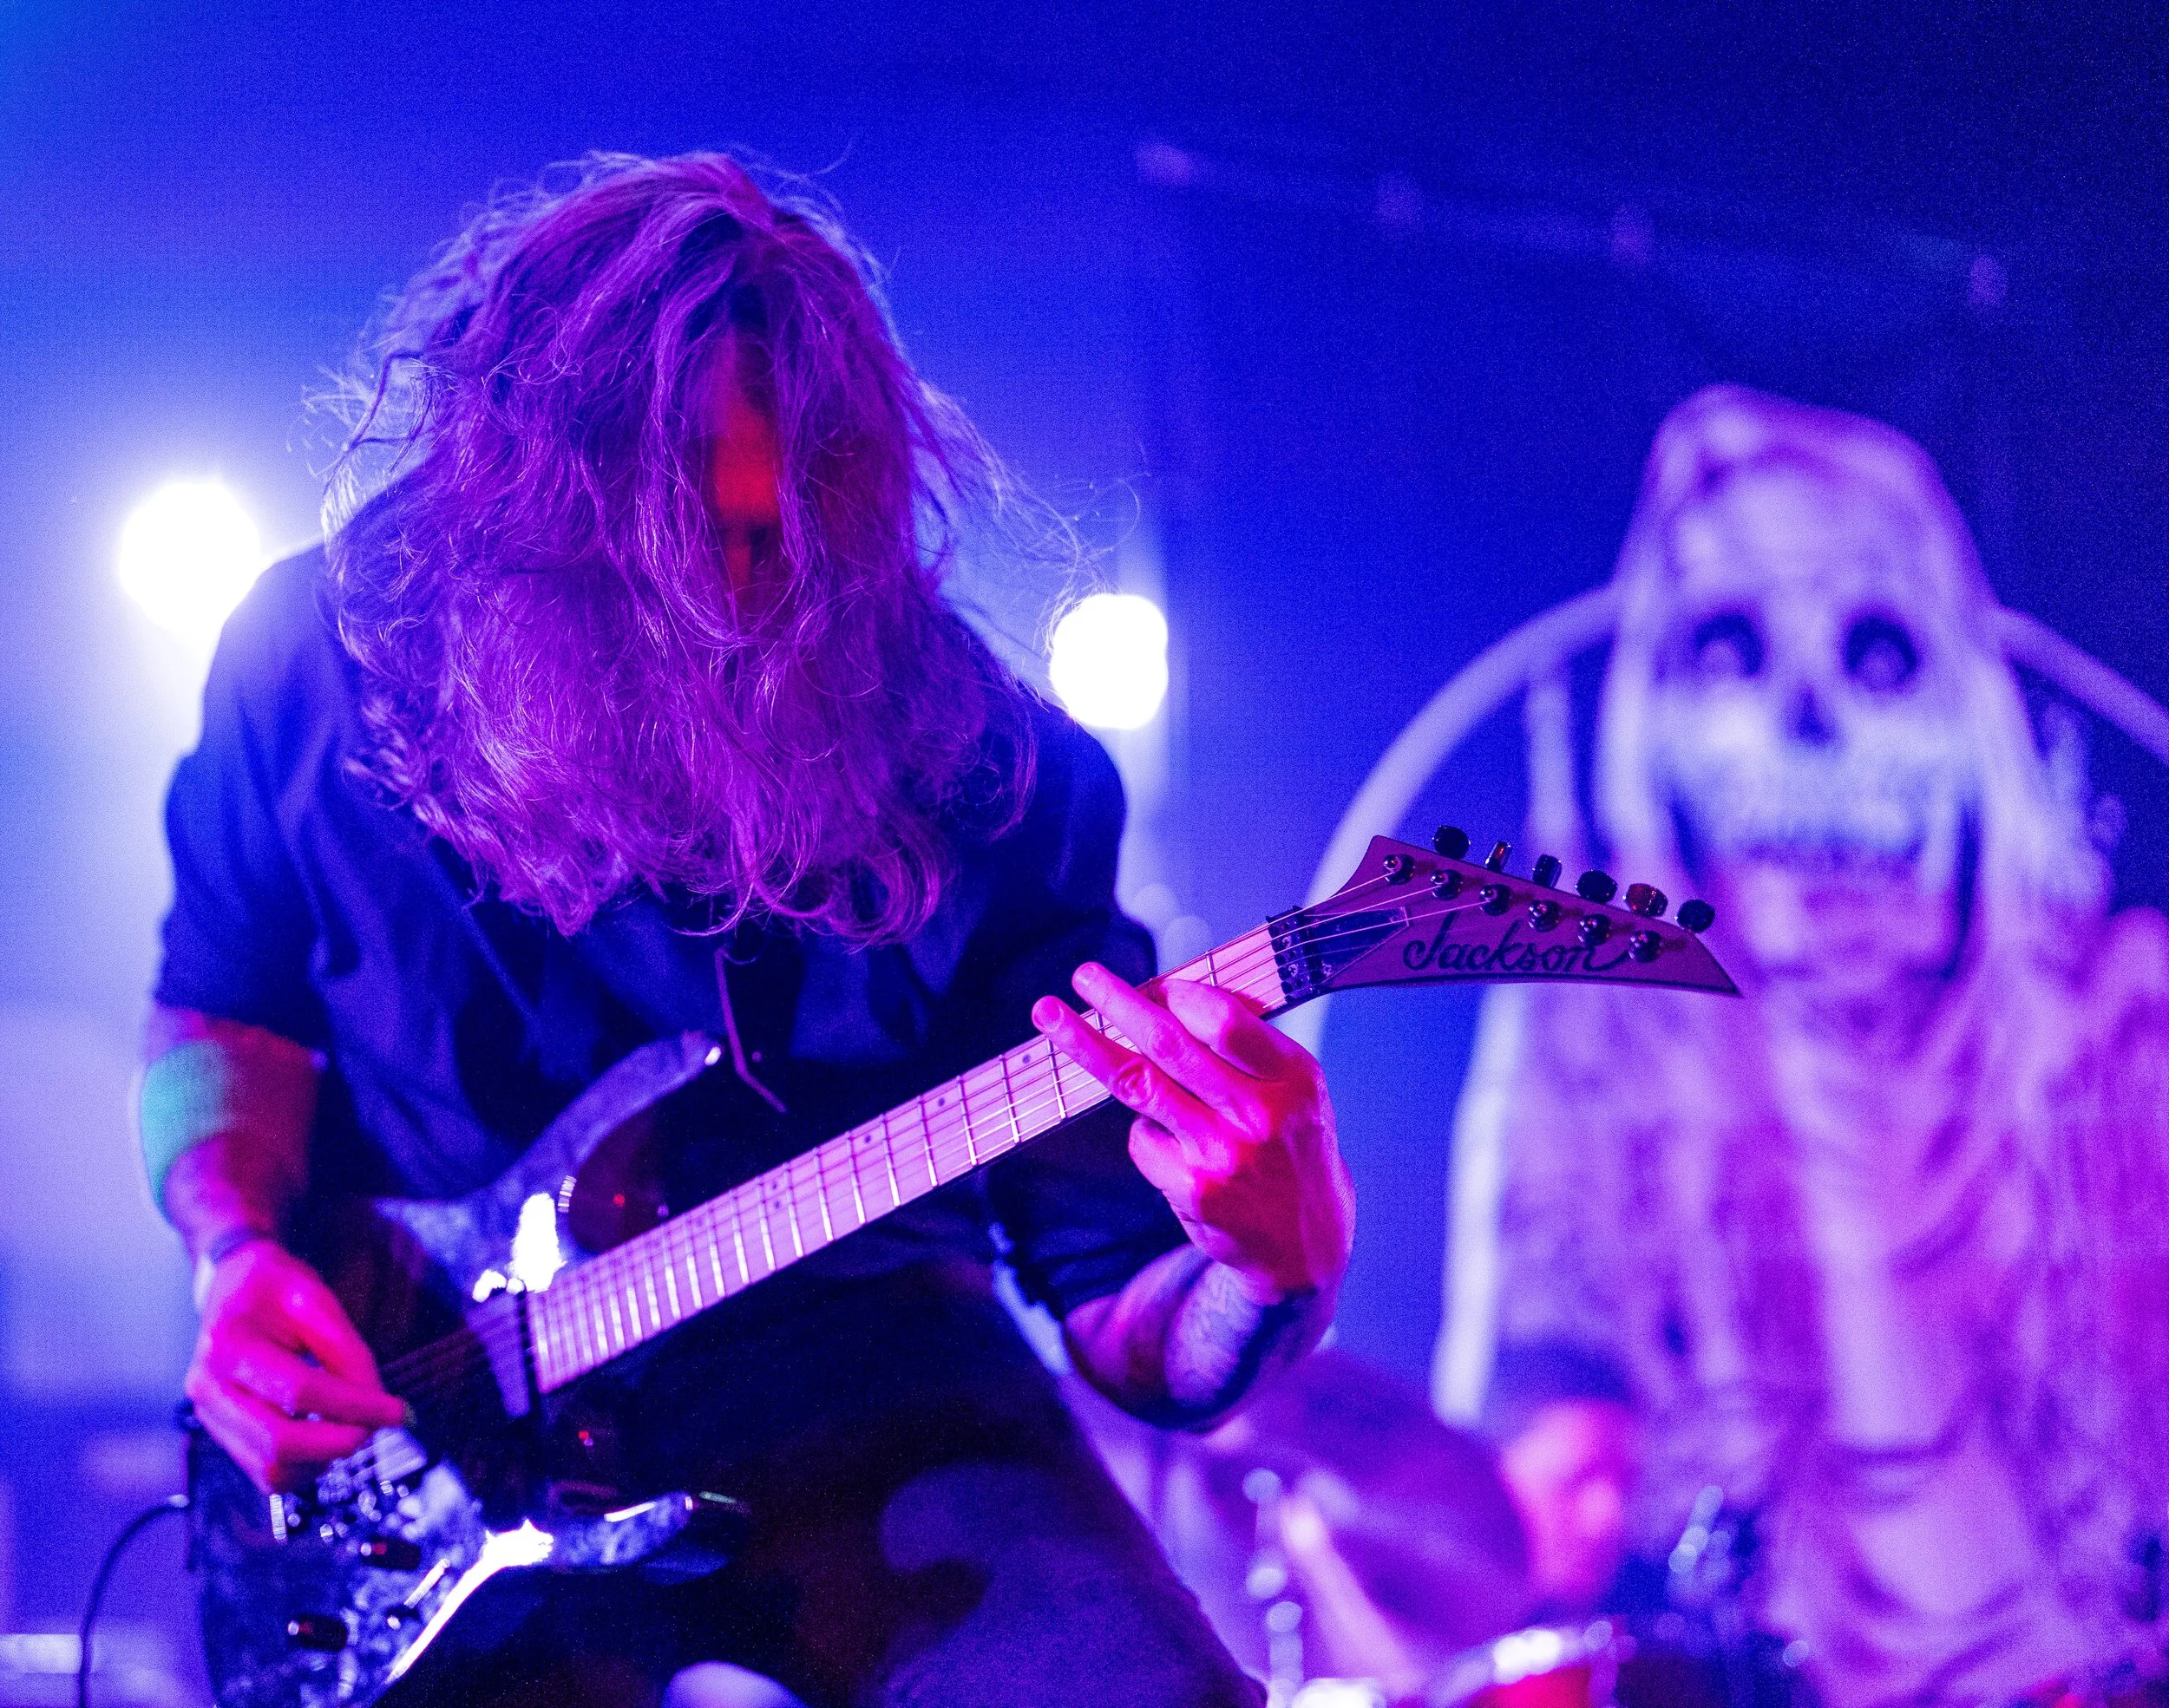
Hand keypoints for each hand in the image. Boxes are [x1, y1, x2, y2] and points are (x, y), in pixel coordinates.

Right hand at [185, 1240, 406, 1490]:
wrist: (230, 1287)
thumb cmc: (274, 1287)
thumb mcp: (316, 1298)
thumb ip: (346, 1350)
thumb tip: (375, 1402)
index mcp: (228, 1344)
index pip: (298, 1391)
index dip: (354, 1406)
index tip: (399, 1412)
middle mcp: (207, 1388)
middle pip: (278, 1443)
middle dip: (338, 1443)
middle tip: (376, 1427)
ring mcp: (208, 1416)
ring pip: (270, 1470)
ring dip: (323, 1460)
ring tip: (350, 1428)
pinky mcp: (220, 1434)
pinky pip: (265, 1473)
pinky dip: (304, 1466)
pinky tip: (325, 1436)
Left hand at [1033, 963, 1352, 1303]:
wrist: (1305, 1243)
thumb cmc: (1292, 1146)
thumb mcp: (1297, 1088)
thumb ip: (1249, 1046)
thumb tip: (1172, 995)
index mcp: (1293, 1077)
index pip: (1223, 1021)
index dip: (1176, 996)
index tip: (1151, 984)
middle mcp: (1259, 1115)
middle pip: (1169, 1046)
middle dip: (1119, 1004)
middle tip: (1084, 975)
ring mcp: (1222, 1155)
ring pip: (1138, 1084)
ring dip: (1086, 1044)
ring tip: (1050, 1015)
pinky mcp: (1192, 1190)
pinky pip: (1142, 1138)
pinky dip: (1144, 1130)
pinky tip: (1171, 1141)